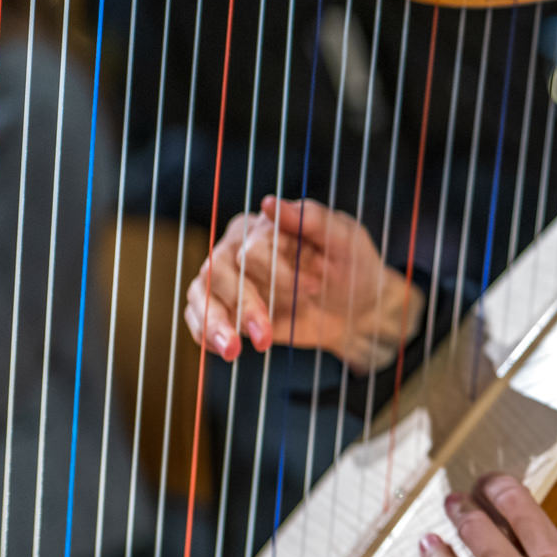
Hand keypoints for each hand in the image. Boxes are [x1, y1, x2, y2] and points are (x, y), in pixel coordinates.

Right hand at [183, 196, 422, 370]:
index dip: (278, 272)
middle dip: (245, 306)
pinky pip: (199, 320)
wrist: (357, 309)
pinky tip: (223, 349)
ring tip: (233, 351)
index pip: (251, 247)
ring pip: (201, 296)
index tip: (313, 287)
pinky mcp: (228, 311)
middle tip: (268, 337)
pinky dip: (206, 335)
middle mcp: (236, 250)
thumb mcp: (345, 239)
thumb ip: (311, 218)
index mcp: (261, 227)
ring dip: (216, 324)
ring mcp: (228, 283)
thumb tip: (269, 204)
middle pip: (218, 272)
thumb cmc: (352, 266)